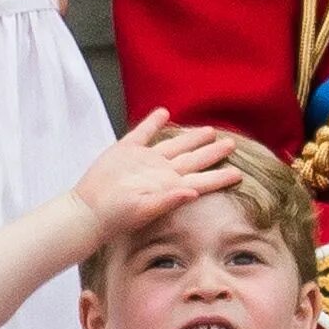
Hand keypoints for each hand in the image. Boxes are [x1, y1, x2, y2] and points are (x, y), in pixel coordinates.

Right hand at [72, 110, 240, 233]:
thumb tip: (194, 193)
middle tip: (231, 143)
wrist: (88, 210)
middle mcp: (161, 171)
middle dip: (213, 152)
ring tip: (209, 130)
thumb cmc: (116, 216)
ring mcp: (144, 160)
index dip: (220, 177)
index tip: (239, 174)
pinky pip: (143, 132)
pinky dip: (153, 122)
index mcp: (170, 185)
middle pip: (193, 159)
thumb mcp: (145, 210)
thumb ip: (169, 201)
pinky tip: (163, 113)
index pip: (202, 179)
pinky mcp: (125, 150)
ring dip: (191, 137)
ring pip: (174, 145)